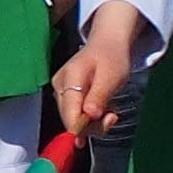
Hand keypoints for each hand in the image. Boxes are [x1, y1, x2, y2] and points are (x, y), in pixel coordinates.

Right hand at [51, 4, 141, 140]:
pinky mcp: (65, 96)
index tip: (104, 124)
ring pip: (73, 119)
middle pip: (69, 119)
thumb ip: (99, 96)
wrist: (107, 46)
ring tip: (111, 111)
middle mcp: (59, 87)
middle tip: (113, 116)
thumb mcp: (112, 77)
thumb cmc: (111, 58)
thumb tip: (90, 115)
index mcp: (69, 79)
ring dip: (94, 122)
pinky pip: (76, 114)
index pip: (69, 112)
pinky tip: (102, 109)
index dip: (82, 127)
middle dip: (93, 125)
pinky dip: (91, 117)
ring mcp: (60, 92)